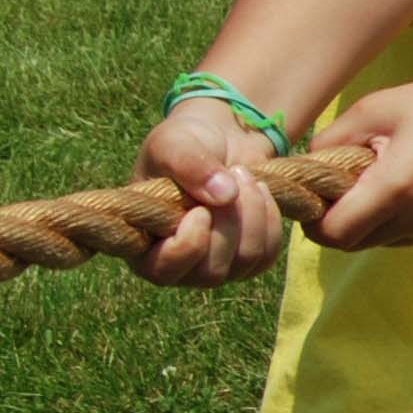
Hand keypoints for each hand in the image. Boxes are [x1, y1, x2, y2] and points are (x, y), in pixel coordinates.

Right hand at [131, 104, 288, 288]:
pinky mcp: (248, 259)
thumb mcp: (174, 143)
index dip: (187, 246)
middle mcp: (177, 263)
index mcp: (143, 243)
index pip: (162, 270)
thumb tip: (225, 195)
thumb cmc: (184, 143)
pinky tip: (260, 190)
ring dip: (253, 215)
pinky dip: (270, 219)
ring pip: (245, 261)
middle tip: (232, 174)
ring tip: (244, 175)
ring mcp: (216, 265)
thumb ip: (188, 165)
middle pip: (211, 271)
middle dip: (229, 221)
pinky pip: (268, 254)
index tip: (201, 210)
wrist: (219, 141)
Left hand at [310, 61, 412, 254]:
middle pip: (352, 243)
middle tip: (347, 181)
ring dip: (370, 219)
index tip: (317, 189)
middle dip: (339, 218)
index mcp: (397, 189)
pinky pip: (408, 236)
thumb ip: (333, 139)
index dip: (315, 217)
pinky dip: (398, 219)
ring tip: (386, 178)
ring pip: (380, 241)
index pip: (332, 233)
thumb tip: (307, 164)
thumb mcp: (378, 107)